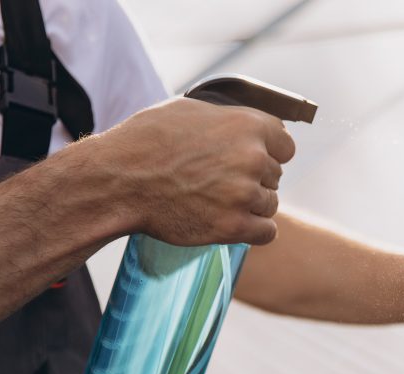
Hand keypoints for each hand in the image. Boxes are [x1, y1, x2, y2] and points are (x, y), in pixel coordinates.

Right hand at [88, 97, 294, 245]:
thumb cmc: (146, 142)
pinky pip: (266, 232)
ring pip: (270, 204)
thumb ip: (229, 119)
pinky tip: (233, 222)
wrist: (117, 180)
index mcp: (246, 125)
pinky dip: (253, 230)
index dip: (269, 153)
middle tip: (221, 182)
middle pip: (275, 175)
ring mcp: (243, 194)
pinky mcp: (233, 226)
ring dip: (251, 205)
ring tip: (218, 200)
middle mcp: (252, 158)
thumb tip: (251, 126)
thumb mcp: (190, 110)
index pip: (286, 145)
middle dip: (254, 179)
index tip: (254, 160)